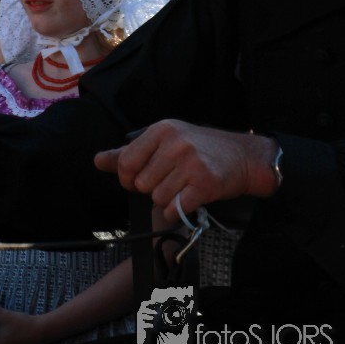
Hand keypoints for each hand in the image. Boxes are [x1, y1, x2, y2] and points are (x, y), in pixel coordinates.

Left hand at [93, 119, 278, 221]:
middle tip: (170, 181)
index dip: (127, 178)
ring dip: (167, 200)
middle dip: (151, 189)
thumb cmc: (201, 149)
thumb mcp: (164, 141)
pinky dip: (177, 212)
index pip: (125, 162)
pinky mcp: (205, 185)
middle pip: (141, 184)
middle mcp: (175, 144)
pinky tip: (187, 201)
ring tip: (182, 187)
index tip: (137, 180)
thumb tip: (98, 161)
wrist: (246, 158)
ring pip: (157, 198)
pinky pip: (175, 209)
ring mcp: (191, 164)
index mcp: (161, 131)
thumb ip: (129, 152)